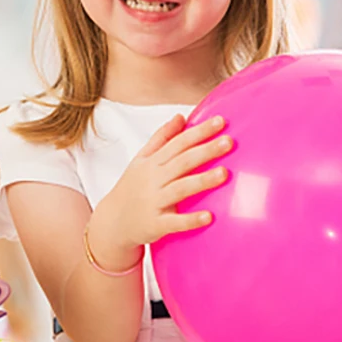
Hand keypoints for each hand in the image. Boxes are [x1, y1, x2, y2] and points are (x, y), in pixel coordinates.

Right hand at [90, 114, 231, 268]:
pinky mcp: (155, 225)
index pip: (177, 143)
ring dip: (201, 180)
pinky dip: (190, 220)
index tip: (220, 121)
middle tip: (229, 141)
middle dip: (205, 151)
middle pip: (181, 162)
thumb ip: (161, 138)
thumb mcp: (140, 160)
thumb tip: (180, 116)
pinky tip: (209, 216)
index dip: (198, 131)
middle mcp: (152, 179)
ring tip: (224, 173)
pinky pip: (174, 222)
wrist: (112, 222)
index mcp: (151, 162)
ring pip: (180, 189)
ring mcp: (154, 202)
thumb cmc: (132, 188)